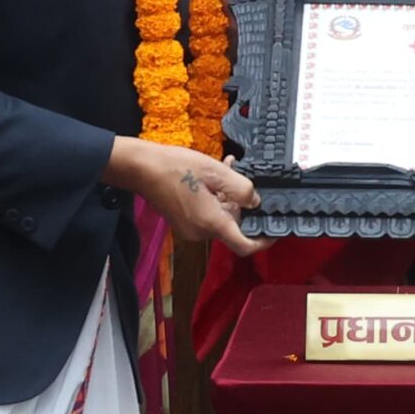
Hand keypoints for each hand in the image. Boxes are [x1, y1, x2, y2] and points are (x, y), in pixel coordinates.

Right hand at [105, 136, 265, 256]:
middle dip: (241, 203)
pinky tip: (212, 175)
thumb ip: (241, 189)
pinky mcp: (183, 221)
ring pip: (220, 216)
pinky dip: (214, 198)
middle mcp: (201, 232)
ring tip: (227, 167)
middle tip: (242, 177)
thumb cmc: (176, 168)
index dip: (263, 242)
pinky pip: (207, 214)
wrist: (140, 168)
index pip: (244, 246)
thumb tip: (255, 202)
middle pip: (233, 225)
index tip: (274, 231)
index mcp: (212, 223)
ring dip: (227, 196)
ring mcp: (190, 228)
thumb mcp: (216, 172)